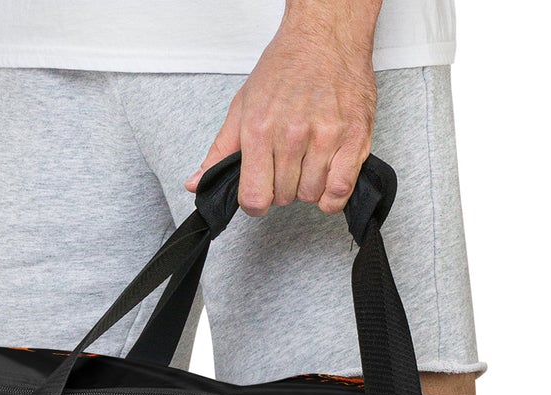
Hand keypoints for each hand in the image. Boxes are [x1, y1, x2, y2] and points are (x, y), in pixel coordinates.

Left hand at [187, 0, 379, 215]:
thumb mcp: (243, 104)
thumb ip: (221, 150)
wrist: (326, 34)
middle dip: (282, 188)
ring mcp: (325, 138)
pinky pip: (339, 191)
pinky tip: (327, 178)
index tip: (260, 193)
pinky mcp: (354, 139)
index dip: (255, 203)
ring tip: (308, 161)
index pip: (254, 197)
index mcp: (260, 129)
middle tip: (286, 164)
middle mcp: (292, 135)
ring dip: (308, 187)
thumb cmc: (286, 66)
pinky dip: (332, 195)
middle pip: (283, 197)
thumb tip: (197, 184)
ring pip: (311, 196)